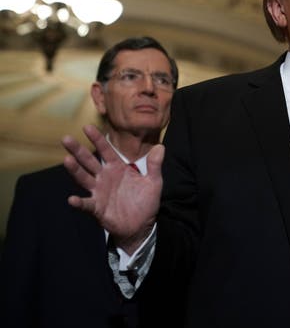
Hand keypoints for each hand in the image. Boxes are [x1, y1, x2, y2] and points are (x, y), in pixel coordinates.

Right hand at [61, 124, 162, 253]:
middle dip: (78, 150)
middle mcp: (105, 177)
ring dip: (75, 170)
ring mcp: (99, 192)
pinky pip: (87, 204)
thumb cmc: (145, 201)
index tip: (87, 126)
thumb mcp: (153, 182)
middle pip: (89, 161)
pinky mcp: (98, 208)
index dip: (97, 139)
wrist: (142, 225)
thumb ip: (154, 165)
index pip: (106, 151)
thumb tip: (160, 147)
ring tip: (67, 160)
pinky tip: (72, 199)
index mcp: (117, 168)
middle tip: (66, 138)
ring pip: (84, 178)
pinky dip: (79, 202)